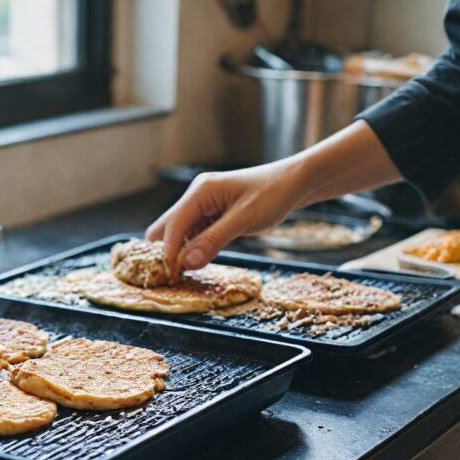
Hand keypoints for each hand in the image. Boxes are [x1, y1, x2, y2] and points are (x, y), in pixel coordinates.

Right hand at [146, 122, 401, 271]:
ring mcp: (202, 206)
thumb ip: (213, 240)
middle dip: (166, 251)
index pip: (173, 225)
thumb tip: (187, 263)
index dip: (168, 252)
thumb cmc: (272, 195)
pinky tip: (201, 260)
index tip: (170, 276)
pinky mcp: (210, 215)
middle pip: (165, 227)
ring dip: (181, 252)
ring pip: (178, 233)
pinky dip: (193, 248)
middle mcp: (196, 197)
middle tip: (174, 276)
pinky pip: (193, 234)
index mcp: (200, 192)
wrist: (293, 183)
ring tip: (187, 273)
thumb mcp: (244, 220)